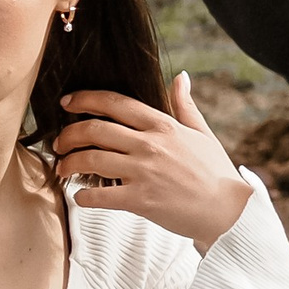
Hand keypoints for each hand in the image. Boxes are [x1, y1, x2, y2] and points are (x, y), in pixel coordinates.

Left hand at [52, 73, 251, 248]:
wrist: (229, 211)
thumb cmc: (215, 172)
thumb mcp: (203, 133)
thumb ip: (185, 105)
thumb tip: (180, 76)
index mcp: (163, 126)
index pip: (115, 103)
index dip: (85, 99)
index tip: (67, 103)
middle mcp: (150, 145)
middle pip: (95, 130)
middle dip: (69, 134)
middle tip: (59, 142)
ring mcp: (144, 172)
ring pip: (92, 160)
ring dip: (70, 163)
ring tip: (63, 168)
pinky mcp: (141, 200)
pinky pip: (101, 196)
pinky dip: (84, 197)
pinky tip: (80, 197)